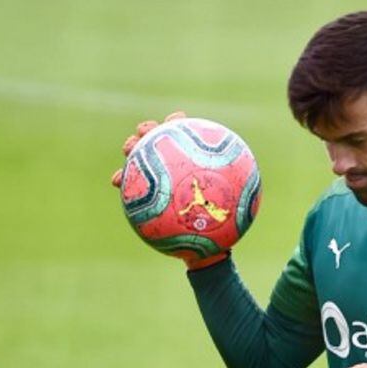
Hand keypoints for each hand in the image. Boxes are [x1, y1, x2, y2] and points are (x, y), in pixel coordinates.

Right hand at [110, 111, 228, 270]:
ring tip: (128, 150)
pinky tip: (115, 181)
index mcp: (191, 161)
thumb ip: (232, 204)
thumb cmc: (215, 228)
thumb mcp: (228, 217)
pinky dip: (121, 179)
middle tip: (146, 133)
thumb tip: (250, 194)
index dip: (179, 121)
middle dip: (149, 130)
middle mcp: (171, 164)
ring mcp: (154, 176)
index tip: (178, 121)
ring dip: (131, 148)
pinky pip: (127, 181)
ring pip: (138, 155)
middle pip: (157, 138)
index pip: (184, 132)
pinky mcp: (141, 190)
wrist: (198, 246)